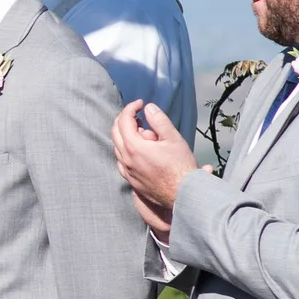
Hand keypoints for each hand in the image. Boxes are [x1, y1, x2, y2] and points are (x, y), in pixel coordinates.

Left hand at [114, 100, 199, 232]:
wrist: (183, 194)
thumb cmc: (180, 167)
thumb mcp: (173, 138)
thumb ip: (159, 121)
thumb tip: (148, 108)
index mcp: (133, 147)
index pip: (123, 120)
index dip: (131, 107)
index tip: (141, 104)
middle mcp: (125, 159)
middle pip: (115, 132)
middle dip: (125, 119)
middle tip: (139, 115)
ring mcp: (126, 171)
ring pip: (117, 147)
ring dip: (126, 135)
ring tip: (143, 132)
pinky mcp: (131, 180)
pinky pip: (121, 161)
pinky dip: (126, 150)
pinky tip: (139, 150)